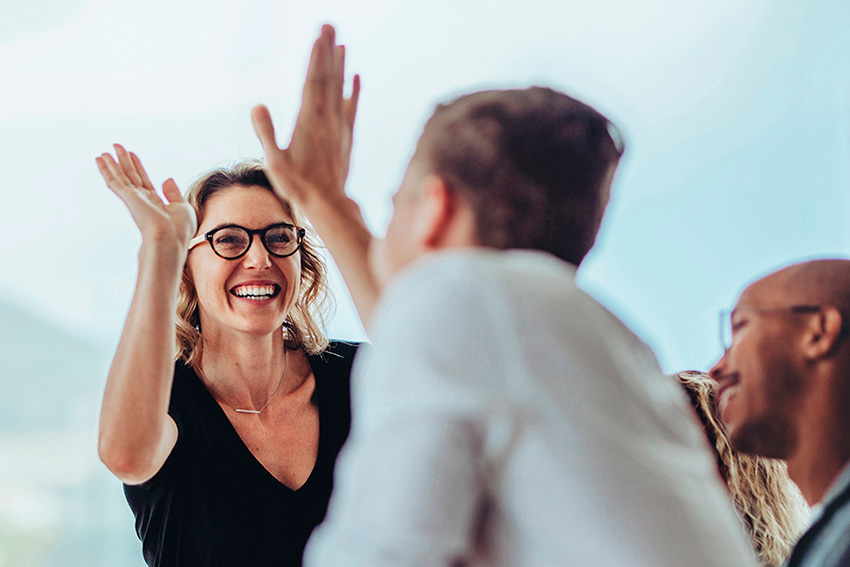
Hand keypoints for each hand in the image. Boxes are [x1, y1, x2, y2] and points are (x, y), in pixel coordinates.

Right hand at [96, 144, 196, 249]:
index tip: (132, 155)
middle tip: (116, 146)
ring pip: (120, 177)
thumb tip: (167, 179)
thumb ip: (173, 193)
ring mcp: (134, 199)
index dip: (138, 167)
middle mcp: (142, 200)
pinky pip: (114, 181)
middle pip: (131, 176)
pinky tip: (100, 160)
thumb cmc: (179, 229)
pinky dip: (107, 170)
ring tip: (104, 152)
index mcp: (155, 202)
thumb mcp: (182, 207)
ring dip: (112, 164)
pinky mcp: (128, 198)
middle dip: (124, 161)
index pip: (144, 180)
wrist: (170, 239)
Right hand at [252, 24, 359, 210]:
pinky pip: (351, 107)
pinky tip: (357, 76)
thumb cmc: (298, 186)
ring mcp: (338, 127)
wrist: (328, 204)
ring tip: (342, 42)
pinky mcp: (346, 136)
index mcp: (308, 121)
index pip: (312, 81)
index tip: (319, 34)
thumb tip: (257, 105)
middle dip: (328, 50)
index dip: (316, 56)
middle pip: (328, 78)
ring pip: (340, 89)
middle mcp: (327, 119)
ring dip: (340, 65)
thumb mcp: (274, 162)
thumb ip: (266, 133)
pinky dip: (355, 90)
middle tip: (330, 25)